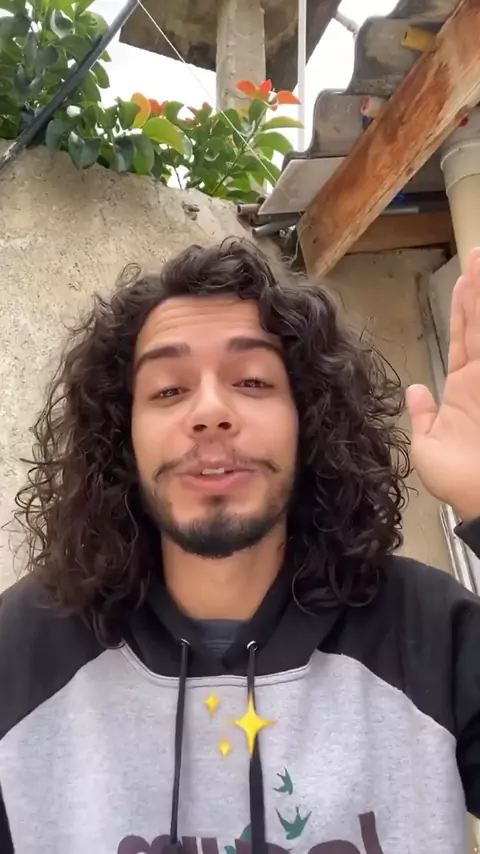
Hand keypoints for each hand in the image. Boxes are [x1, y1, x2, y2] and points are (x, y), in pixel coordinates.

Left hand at [406, 248, 479, 520]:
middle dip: (478, 289)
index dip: (464, 307)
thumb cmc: (458, 481)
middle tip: (479, 253)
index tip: (466, 277)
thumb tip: (415, 392)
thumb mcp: (428, 448)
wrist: (479, 497)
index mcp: (463, 390)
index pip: (464, 338)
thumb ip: (422, 417)